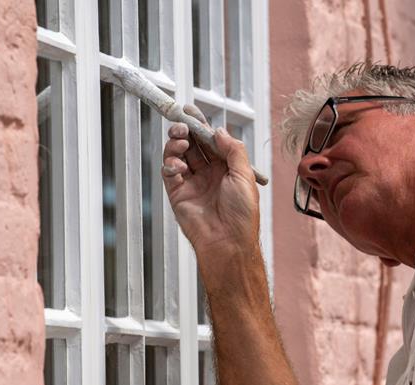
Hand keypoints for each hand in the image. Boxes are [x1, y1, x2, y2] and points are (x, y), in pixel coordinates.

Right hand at [161, 105, 259, 254]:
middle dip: (185, 131)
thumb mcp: (245, 176)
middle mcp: (209, 174)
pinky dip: (170, 164)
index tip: (191, 111)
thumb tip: (219, 131)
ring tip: (180, 142)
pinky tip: (178, 166)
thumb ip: (233, 150)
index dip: (201, 125)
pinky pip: (169, 173)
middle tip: (180, 123)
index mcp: (227, 168)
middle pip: (192, 144)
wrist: (228, 242)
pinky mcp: (179, 194)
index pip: (211, 141)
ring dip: (176, 144)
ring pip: (179, 155)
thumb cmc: (242, 215)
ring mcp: (193, 183)